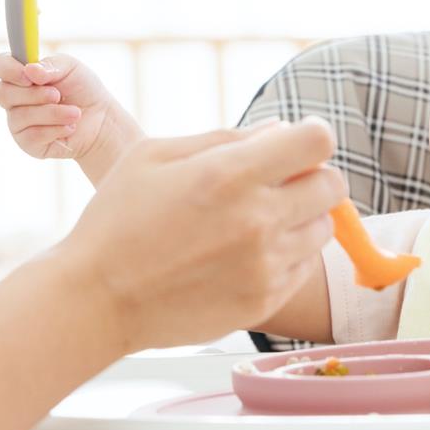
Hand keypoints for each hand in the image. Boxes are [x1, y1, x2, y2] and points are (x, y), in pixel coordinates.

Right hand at [0, 52, 142, 184]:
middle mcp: (14, 98)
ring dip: (53, 113)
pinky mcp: (27, 142)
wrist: (101, 119)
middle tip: (58, 95)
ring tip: (75, 113)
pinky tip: (69, 127)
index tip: (29, 75)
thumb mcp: (72, 68)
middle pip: (3, 93)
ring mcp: (17, 121)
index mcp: (21, 74)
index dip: (8, 69)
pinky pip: (31, 136)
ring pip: (19, 116)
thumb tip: (29, 70)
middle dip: (34, 94)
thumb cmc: (83, 89)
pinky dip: (56, 130)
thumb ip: (50, 65)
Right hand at [60, 117, 347, 350]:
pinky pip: (305, 267)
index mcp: (229, 175)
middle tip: (280, 182)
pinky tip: (248, 253)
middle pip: (333, 185)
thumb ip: (226, 138)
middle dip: (313, 176)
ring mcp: (264, 266)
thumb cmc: (117, 219)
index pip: (317, 141)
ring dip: (303, 217)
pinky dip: (289, 255)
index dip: (311, 136)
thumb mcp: (157, 155)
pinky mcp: (263, 301)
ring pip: (324, 227)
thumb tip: (280, 129)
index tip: (295, 144)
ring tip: (259, 221)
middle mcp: (256, 220)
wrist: (96, 300)